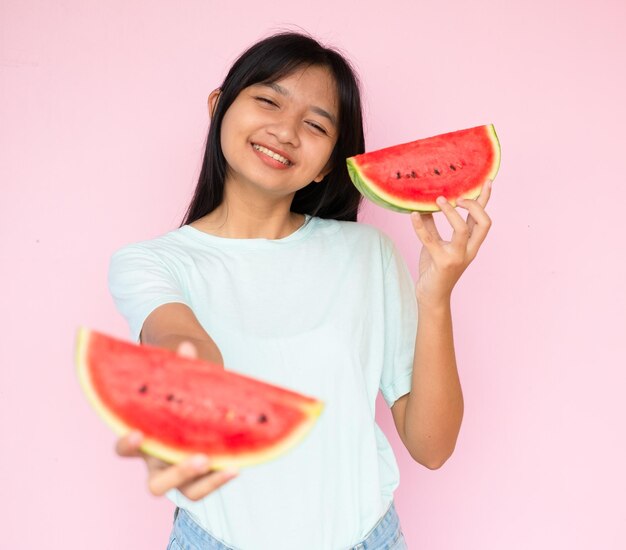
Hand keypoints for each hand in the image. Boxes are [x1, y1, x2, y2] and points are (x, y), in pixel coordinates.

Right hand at [115, 341, 238, 500]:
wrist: (196, 407)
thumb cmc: (180, 395)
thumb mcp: (181, 382)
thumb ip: (182, 368)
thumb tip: (186, 346)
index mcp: (146, 440)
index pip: (125, 449)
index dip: (127, 444)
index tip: (137, 433)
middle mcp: (160, 463)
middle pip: (156, 484)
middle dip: (176, 474)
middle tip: (200, 458)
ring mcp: (183, 474)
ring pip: (186, 492)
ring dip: (206, 482)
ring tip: (227, 465)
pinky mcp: (203, 477)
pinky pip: (208, 485)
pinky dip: (221, 478)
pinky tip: (238, 464)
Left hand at [410, 179, 492, 306]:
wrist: (431, 296)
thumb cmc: (434, 269)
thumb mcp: (434, 244)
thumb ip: (432, 226)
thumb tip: (423, 205)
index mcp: (470, 244)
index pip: (483, 219)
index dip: (485, 200)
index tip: (486, 181)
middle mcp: (468, 250)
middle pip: (484, 223)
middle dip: (474, 206)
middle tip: (457, 197)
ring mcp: (457, 257)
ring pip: (463, 230)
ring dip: (451, 213)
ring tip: (438, 200)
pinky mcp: (441, 262)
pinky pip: (431, 240)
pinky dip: (420, 226)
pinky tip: (413, 215)